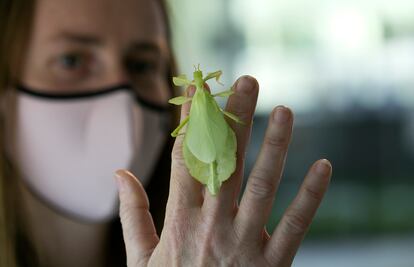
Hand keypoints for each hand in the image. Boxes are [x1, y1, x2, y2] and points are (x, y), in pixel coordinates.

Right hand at [115, 76, 331, 265]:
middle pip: (225, 161)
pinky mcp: (272, 264)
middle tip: (248, 82)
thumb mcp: (140, 260)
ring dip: (274, 147)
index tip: (198, 89)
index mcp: (179, 221)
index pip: (185, 158)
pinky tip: (323, 165)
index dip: (192, 121)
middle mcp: (211, 225)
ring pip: (261, 186)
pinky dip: (310, 196)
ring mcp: (244, 244)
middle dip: (235, 119)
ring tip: (285, 110)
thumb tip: (118, 173)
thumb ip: (132, 215)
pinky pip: (295, 226)